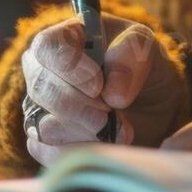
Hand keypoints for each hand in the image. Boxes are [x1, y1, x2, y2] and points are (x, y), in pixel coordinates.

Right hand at [21, 13, 183, 166]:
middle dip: (81, 106)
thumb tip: (112, 94)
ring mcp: (39, 109)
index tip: (98, 86)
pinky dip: (84, 151)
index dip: (69, 67)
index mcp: (62, 38)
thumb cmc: (141, 66)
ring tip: (121, 128)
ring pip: (44, 126)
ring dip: (87, 132)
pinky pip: (50, 153)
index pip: (46, 46)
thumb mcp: (145, 48)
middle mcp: (42, 71)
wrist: (151, 105)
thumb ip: (131, 56)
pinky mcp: (44, 143)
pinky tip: (108, 143)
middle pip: (41, 88)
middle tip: (113, 111)